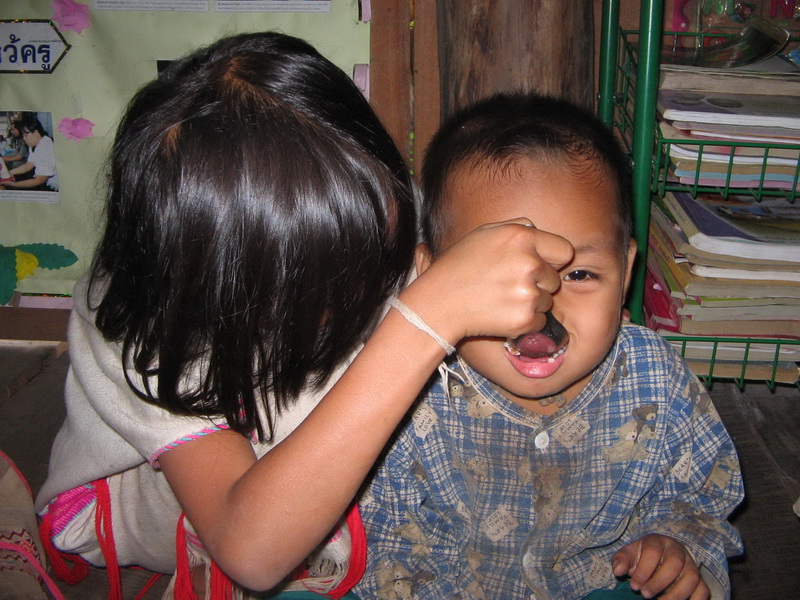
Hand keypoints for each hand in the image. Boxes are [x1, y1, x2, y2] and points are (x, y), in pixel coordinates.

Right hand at [402, 217, 572, 345]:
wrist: (439, 303)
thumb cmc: (458, 266)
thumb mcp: (482, 234)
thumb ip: (514, 227)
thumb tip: (536, 228)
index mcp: (520, 237)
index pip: (564, 250)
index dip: (553, 260)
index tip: (539, 267)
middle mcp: (528, 263)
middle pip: (555, 279)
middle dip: (538, 283)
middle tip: (509, 286)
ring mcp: (527, 293)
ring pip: (547, 301)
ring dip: (531, 303)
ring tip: (501, 300)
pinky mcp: (524, 319)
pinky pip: (540, 321)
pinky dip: (525, 321)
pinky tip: (501, 314)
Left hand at [612, 534, 708, 599]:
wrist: (659, 557)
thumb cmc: (642, 557)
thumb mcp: (629, 555)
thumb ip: (621, 560)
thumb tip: (618, 571)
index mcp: (657, 541)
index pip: (653, 551)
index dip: (643, 570)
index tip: (634, 586)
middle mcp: (677, 550)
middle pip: (674, 563)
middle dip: (659, 582)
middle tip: (645, 594)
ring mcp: (690, 564)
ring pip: (692, 577)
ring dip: (676, 594)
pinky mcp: (699, 579)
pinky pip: (703, 590)